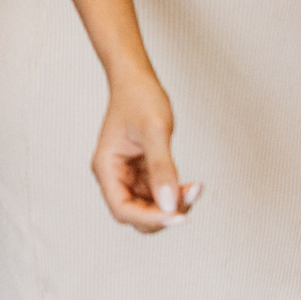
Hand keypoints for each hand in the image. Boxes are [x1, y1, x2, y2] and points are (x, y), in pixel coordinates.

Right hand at [93, 73, 202, 232]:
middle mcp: (114, 175)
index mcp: (106, 167)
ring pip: (150, 209)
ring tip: (194, 189)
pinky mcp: (141, 173)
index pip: (122, 209)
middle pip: (136, 215)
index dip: (149, 218)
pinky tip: (191, 185)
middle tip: (190, 197)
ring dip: (174, 205)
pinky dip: (176, 195)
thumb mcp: (154, 132)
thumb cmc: (139, 99)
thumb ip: (161, 169)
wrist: (137, 81)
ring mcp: (128, 176)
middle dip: (164, 213)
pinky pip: (158, 195)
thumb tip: (169, 205)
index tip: (178, 216)